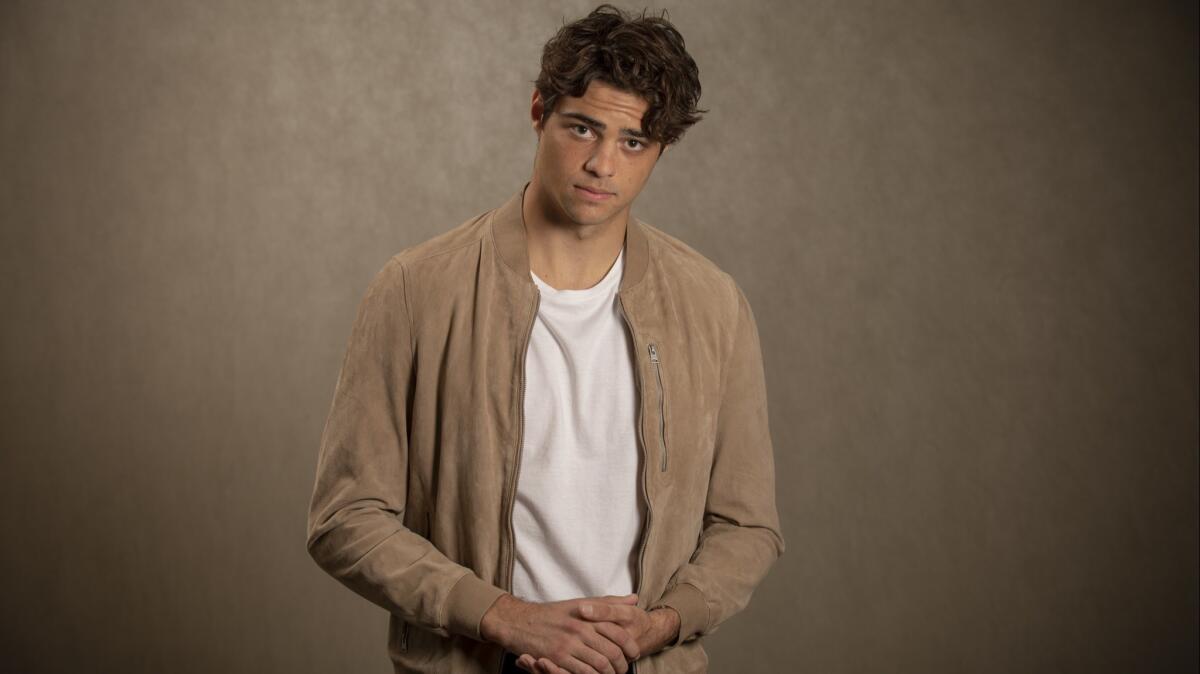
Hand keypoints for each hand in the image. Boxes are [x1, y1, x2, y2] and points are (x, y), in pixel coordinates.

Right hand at [514, 598, 680, 673]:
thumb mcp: (580, 603)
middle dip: (621, 665)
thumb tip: (634, 598)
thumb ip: (607, 603)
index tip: (634, 654)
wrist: (519, 621)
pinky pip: (581, 672)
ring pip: (599, 665)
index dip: (630, 646)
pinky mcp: (557, 657)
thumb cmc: (551, 614)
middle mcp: (580, 628)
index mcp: (588, 615)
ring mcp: (569, 644)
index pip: (618, 633)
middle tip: (623, 670)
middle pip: (612, 652)